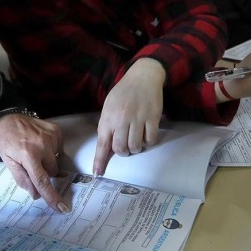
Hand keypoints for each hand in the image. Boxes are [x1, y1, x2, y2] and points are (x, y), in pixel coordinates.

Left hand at [0, 113, 67, 212]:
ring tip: (34, 151)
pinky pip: (59, 149)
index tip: (62, 208)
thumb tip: (36, 194)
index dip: (52, 196)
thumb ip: (22, 179)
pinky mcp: (56, 130)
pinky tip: (40, 144)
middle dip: (44, 172)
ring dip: (47, 161)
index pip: (42, 180)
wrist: (8, 118)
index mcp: (28, 155)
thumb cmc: (6, 141)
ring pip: (56, 161)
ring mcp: (51, 136)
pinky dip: (51, 150)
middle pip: (52, 172)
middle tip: (32, 164)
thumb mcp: (8, 162)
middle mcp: (42, 145)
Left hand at [93, 58, 164, 175]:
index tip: (97, 173)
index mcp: (108, 117)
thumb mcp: (109, 106)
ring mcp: (138, 118)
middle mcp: (122, 119)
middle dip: (123, 152)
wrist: (142, 77)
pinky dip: (148, 142)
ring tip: (136, 140)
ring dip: (135, 148)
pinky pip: (150, 140)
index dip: (99, 160)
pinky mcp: (153, 117)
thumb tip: (105, 146)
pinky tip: (146, 135)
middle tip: (125, 147)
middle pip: (120, 148)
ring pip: (136, 146)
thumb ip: (106, 125)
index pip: (102, 143)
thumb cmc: (123, 93)